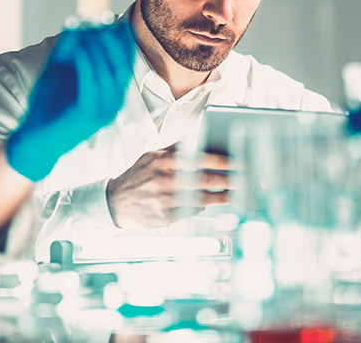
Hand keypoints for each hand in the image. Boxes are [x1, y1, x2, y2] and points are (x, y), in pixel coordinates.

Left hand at [6, 22, 134, 181]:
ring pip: (109, 71)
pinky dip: (86, 62)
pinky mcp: (90, 114)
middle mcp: (114, 101)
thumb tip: (77, 23)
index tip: (107, 17)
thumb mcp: (58, 72)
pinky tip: (77, 49)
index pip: (125, 60)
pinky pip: (93, 83)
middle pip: (122, 62)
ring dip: (97, 47)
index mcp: (111, 92)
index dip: (120, 37)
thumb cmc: (47, 106)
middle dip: (111, 38)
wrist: (34, 141)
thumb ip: (68, 49)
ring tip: (85, 31)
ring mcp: (104, 110)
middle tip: (99, 20)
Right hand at [106, 143, 230, 228]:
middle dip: (228, 180)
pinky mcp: (166, 217)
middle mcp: (165, 179)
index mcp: (163, 160)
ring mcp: (166, 200)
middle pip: (205, 180)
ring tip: (235, 194)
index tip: (238, 162)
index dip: (222, 161)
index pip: (200, 158)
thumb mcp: (153, 155)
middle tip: (244, 179)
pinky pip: (191, 210)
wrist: (116, 201)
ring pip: (202, 198)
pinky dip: (202, 205)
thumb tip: (203, 142)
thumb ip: (176, 149)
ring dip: (222, 197)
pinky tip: (211, 203)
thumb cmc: (140, 175)